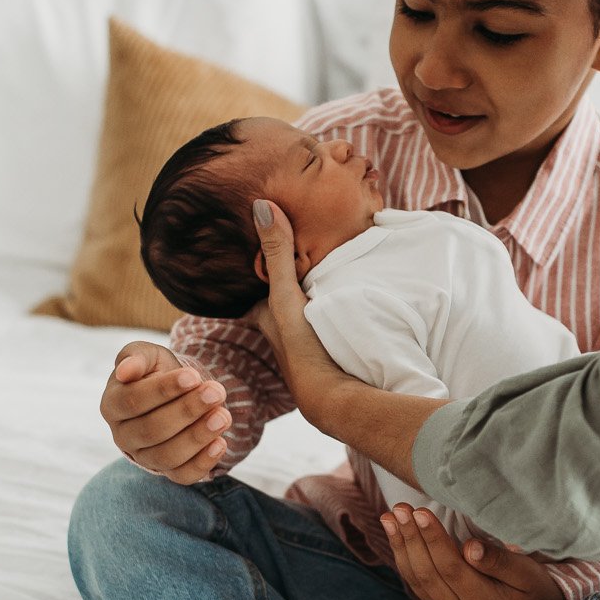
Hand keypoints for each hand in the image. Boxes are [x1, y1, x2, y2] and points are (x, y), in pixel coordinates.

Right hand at [99, 340, 231, 483]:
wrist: (177, 392)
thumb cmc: (157, 371)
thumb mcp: (148, 355)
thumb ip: (136, 356)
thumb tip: (124, 371)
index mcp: (112, 405)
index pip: (133, 401)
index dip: (164, 390)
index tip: (193, 376)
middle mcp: (123, 436)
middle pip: (152, 430)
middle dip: (187, 411)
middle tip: (216, 392)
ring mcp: (144, 457)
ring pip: (167, 456)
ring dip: (198, 436)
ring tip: (223, 416)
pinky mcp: (167, 471)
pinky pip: (182, 475)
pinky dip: (203, 463)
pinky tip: (221, 443)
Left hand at [247, 198, 353, 429]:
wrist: (332, 394)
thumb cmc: (300, 346)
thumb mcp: (285, 294)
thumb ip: (278, 252)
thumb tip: (261, 205)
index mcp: (267, 319)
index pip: (254, 296)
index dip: (255, 278)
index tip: (255, 261)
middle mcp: (281, 336)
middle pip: (279, 305)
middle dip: (283, 288)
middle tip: (293, 263)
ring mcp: (306, 348)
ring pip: (302, 317)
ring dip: (308, 304)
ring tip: (320, 279)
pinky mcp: (330, 356)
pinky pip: (327, 328)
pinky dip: (331, 317)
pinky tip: (345, 308)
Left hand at [383, 505, 566, 599]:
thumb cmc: (532, 587)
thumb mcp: (527, 574)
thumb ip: (500, 562)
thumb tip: (470, 548)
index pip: (451, 568)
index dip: (434, 540)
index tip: (421, 512)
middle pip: (427, 573)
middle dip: (411, 538)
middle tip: (400, 508)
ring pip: (416, 578)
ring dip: (400, 545)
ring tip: (390, 516)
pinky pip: (415, 581)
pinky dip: (402, 555)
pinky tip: (394, 532)